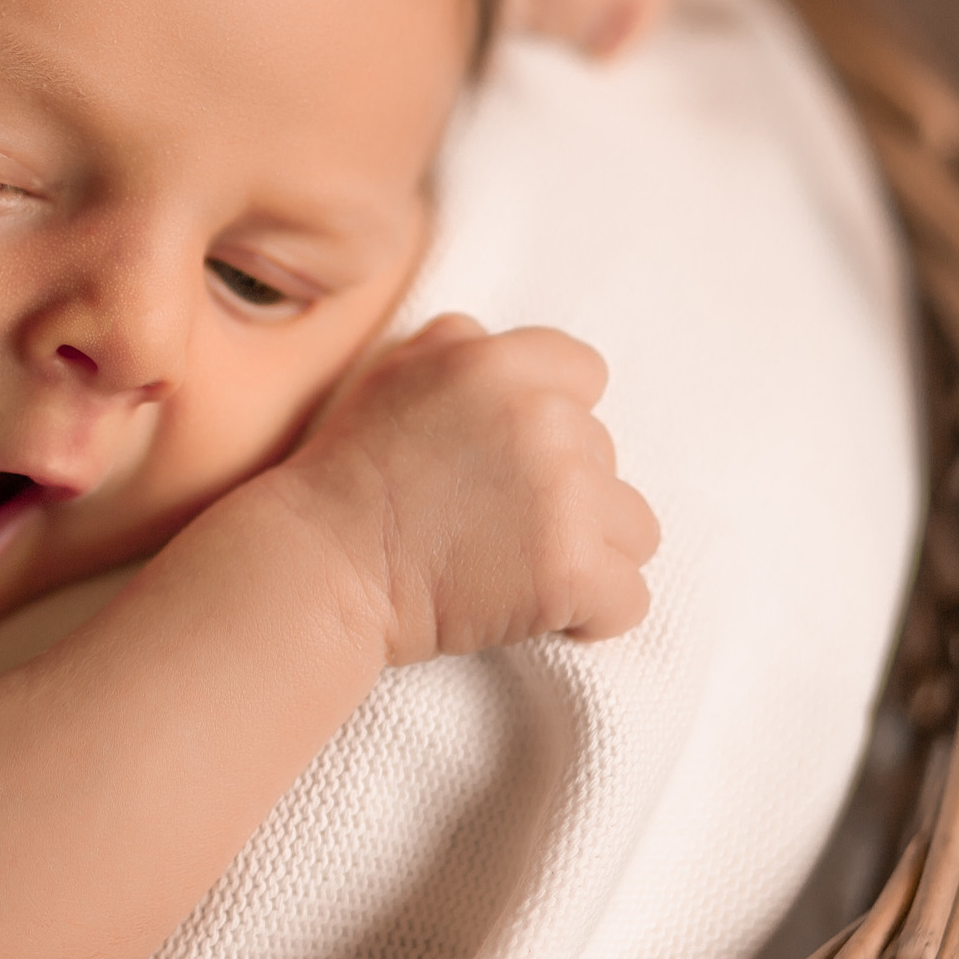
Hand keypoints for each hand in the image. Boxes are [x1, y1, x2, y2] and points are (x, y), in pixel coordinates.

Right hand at [281, 316, 658, 663]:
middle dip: (566, 493)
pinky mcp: (572, 572)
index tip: (518, 460)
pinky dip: (593, 615)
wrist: (324, 564)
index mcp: (501, 364)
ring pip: (634, 528)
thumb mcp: (391, 374)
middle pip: (608, 458)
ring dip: (590, 551)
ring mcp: (565, 497)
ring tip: (523, 569)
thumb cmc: (348, 476)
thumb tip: (492, 344)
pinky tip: (544, 614)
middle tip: (497, 525)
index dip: (559, 420)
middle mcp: (543, 419)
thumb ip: (455, 346)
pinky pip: (629, 598)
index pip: (587, 374)